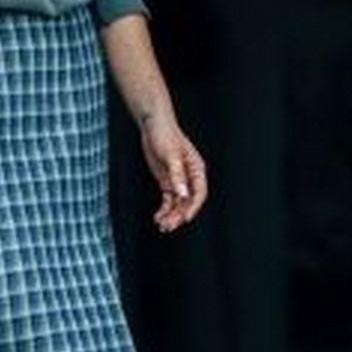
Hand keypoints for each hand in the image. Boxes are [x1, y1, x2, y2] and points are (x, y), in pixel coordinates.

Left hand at [139, 114, 207, 231]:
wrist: (153, 125)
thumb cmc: (165, 135)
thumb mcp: (171, 155)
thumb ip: (177, 175)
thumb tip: (182, 194)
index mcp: (196, 169)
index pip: (199, 193)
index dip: (193, 207)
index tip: (185, 219)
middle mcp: (189, 177)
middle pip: (187, 201)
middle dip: (179, 215)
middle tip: (169, 226)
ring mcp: (178, 181)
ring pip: (178, 203)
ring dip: (171, 215)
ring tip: (162, 226)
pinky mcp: (167, 182)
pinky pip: (168, 200)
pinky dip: (164, 210)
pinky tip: (158, 217)